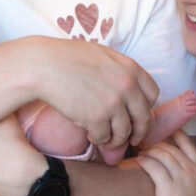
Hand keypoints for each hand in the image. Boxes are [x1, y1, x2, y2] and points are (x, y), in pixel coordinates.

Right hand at [30, 38, 158, 151]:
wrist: (43, 66)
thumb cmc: (67, 58)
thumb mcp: (102, 56)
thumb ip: (119, 72)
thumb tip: (128, 91)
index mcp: (130, 68)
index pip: (152, 93)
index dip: (146, 107)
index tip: (138, 114)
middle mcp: (127, 86)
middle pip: (143, 117)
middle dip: (138, 132)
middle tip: (131, 139)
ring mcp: (113, 103)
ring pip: (124, 132)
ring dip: (116, 139)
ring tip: (106, 139)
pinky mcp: (97, 118)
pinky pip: (104, 137)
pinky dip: (98, 139)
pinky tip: (90, 134)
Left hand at [138, 130, 195, 195]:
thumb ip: (193, 180)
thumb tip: (181, 175)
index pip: (189, 145)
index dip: (177, 135)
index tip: (167, 131)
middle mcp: (191, 171)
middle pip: (171, 148)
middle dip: (157, 143)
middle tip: (146, 143)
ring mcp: (180, 178)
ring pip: (161, 154)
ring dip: (149, 151)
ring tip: (140, 153)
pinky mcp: (166, 188)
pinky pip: (153, 167)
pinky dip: (144, 161)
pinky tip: (138, 161)